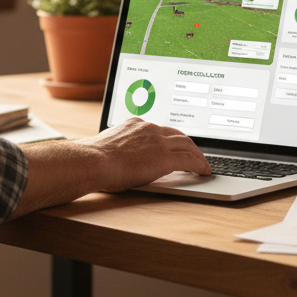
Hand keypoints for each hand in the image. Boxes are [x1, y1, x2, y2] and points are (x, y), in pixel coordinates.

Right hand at [83, 117, 210, 192]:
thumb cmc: (92, 159)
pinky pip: (190, 160)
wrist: (92, 161)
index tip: (173, 145)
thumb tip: (116, 156)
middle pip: (178, 134)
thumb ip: (118, 147)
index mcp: (135, 124)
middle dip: (189, 145)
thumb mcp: (107, 146)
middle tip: (195, 155)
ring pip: (188, 145)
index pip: (160, 129)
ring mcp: (158, 141)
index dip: (170, 138)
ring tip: (203, 165)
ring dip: (198, 156)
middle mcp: (149, 128)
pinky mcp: (165, 157)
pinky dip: (201, 165)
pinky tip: (204, 172)